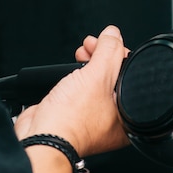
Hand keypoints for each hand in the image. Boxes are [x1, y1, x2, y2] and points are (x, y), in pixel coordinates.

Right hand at [14, 26, 128, 156]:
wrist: (40, 137)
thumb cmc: (72, 120)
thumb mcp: (97, 76)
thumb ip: (109, 51)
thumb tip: (114, 34)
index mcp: (129, 114)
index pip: (131, 73)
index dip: (120, 52)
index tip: (110, 41)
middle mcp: (114, 118)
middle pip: (114, 75)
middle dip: (103, 54)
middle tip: (93, 44)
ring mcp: (93, 116)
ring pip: (96, 80)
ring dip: (89, 61)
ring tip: (82, 51)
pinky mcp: (75, 113)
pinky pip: (82, 87)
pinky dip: (77, 73)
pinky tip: (72, 66)